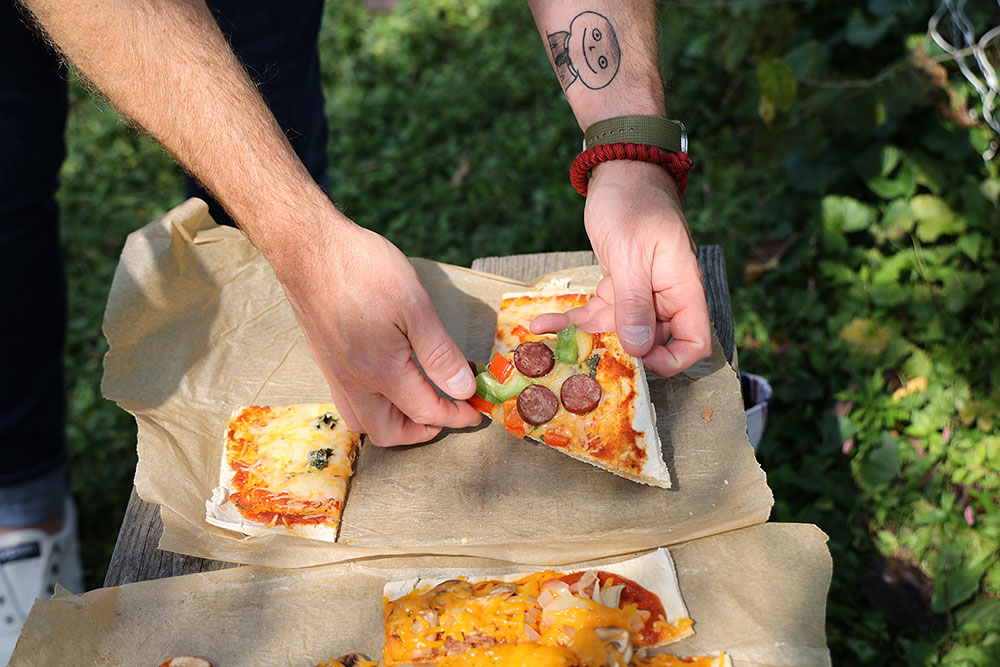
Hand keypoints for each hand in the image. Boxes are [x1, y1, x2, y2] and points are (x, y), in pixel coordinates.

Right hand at [269, 215, 481, 445]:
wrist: (308, 247)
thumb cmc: (362, 269)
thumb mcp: (415, 306)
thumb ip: (440, 354)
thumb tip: (462, 388)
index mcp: (380, 372)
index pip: (425, 411)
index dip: (455, 416)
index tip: (474, 411)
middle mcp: (353, 381)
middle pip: (388, 432)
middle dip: (422, 431)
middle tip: (448, 412)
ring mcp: (334, 372)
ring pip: (362, 421)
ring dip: (393, 423)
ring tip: (418, 404)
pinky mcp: (324, 358)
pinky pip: (347, 400)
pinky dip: (371, 406)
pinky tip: (386, 383)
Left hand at [531, 160, 712, 375]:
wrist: (618, 168)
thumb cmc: (633, 202)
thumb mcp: (629, 254)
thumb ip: (633, 302)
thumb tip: (638, 346)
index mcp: (682, 288)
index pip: (694, 342)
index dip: (671, 360)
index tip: (638, 360)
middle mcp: (665, 295)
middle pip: (650, 340)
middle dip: (614, 349)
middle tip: (575, 351)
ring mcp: (642, 291)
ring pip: (618, 327)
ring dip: (583, 332)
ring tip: (542, 331)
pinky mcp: (619, 283)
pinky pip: (600, 309)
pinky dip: (574, 316)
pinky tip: (544, 321)